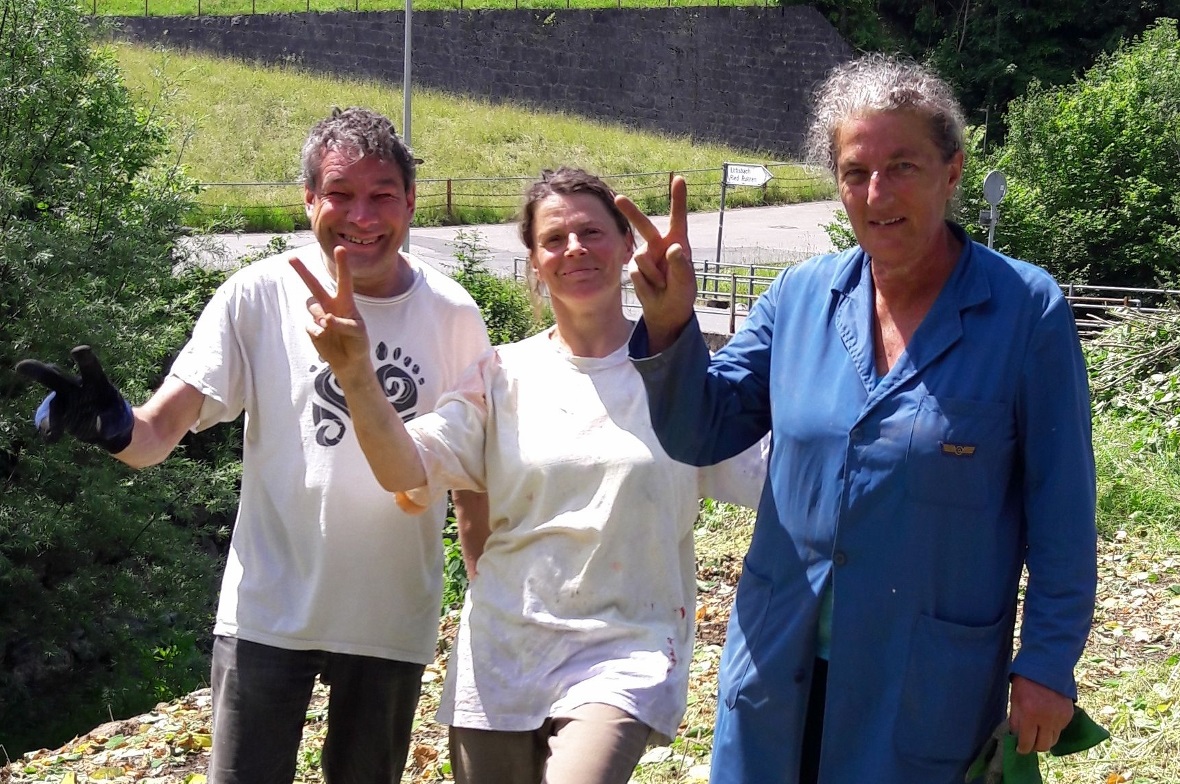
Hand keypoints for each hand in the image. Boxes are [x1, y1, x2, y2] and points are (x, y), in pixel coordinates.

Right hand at [15, 345, 133, 452]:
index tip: (79, 351)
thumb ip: (111, 423)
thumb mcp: (119, 420)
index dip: (84, 358)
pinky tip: (52, 438)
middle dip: (38, 371)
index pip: (90, 367)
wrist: (106, 428)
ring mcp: (63, 401)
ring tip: (52, 432)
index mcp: (95, 380)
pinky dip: (47, 429)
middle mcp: (75, 386)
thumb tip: (100, 431)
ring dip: (50, 417)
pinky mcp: (57, 416)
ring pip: (52, 404)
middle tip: (21, 366)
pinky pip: (48, 421)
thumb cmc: (115, 416)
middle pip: (55, 377)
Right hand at [290, 247, 371, 380]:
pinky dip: (318, 334)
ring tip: (329, 327)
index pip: (344, 281)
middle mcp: (331, 305)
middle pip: (314, 286)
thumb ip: (343, 324)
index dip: (342, 265)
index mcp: (346, 302)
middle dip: (303, 272)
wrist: (349, 361)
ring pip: (311, 306)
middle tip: (291, 258)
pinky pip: (310, 327)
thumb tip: (325, 319)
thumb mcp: (358, 333)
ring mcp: (320, 316)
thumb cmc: (358, 343)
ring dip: (318, 315)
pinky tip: (326, 339)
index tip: (341, 248)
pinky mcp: (312, 328)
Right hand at [614, 175, 696, 352]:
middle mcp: (660, 245)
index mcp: (678, 242)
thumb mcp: (685, 282)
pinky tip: (653, 287)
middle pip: (644, 225)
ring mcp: (646, 254)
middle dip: (630, 212)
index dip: (678, 198)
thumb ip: (681, 266)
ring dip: (653, 275)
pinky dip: (646, 282)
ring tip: (662, 285)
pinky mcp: (635, 266)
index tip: (679, 178)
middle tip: (617, 198)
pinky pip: (636, 271)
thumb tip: (674, 248)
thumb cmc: (681, 293)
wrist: (666, 310)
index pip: (678, 218)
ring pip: (642, 258)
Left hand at [1008, 675, 1074, 753]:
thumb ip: (1016, 720)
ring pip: (1053, 740)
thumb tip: (1017, 737)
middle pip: (1043, 746)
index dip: (1022, 749)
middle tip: (1028, 742)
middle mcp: (1047, 719)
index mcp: (1030, 714)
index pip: (1027, 742)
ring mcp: (1060, 718)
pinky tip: (1046, 720)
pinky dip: (1052, 729)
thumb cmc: (1026, 681)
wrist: (1047, 666)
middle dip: (1034, 747)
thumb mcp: (1015, 699)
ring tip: (1037, 732)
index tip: (1019, 749)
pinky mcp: (1069, 715)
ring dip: (1044, 739)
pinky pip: (1060, 730)